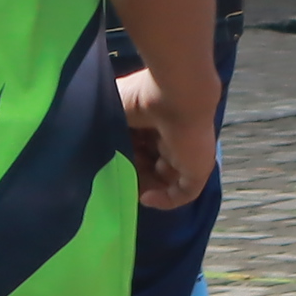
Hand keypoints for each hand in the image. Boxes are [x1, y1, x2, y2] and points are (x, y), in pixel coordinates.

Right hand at [118, 63, 216, 211]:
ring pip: (165, 180)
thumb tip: (98, 151)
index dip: (124, 158)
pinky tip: (145, 198)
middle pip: (151, 165)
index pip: (139, 147)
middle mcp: (171, 138)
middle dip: (134, 174)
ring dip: (146, 187)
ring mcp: (185, 155)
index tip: (108, 167)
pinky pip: (182, 193)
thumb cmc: (142, 98)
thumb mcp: (114, 111)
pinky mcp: (197, 170)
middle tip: (117, 180)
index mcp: (154, 121)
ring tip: (129, 190)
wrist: (175, 95)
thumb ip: (108, 131)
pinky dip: (164, 200)